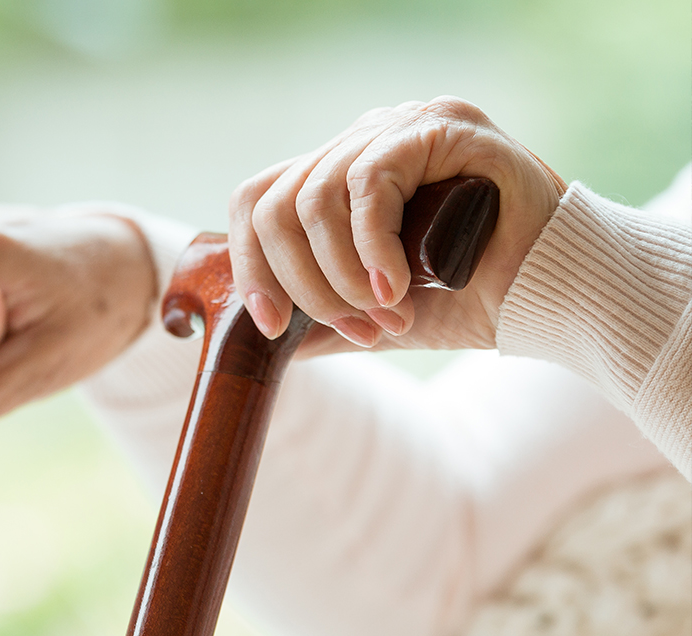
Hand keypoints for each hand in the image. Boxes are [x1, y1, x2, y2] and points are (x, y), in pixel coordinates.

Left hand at [229, 96, 566, 355]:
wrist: (554, 298)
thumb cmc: (472, 299)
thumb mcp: (375, 314)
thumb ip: (322, 318)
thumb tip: (264, 339)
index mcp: (340, 174)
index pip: (260, 201)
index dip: (252, 266)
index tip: (272, 327)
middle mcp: (362, 141)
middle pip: (277, 203)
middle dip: (304, 285)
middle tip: (356, 327)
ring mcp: (400, 126)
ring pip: (315, 198)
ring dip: (341, 275)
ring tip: (387, 314)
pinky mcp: (440, 127)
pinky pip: (369, 182)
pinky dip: (371, 247)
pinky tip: (395, 287)